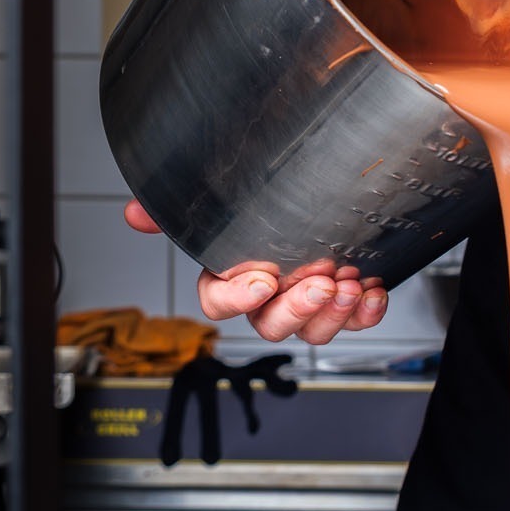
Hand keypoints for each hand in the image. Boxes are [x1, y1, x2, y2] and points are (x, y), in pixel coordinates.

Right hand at [122, 201, 388, 345]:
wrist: (326, 179)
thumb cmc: (268, 193)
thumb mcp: (224, 191)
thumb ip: (180, 205)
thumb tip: (135, 212)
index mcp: (232, 274)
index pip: (218, 302)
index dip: (236, 297)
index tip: (262, 280)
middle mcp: (269, 294)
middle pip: (270, 324)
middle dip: (295, 310)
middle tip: (320, 285)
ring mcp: (307, 300)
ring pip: (312, 330)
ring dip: (332, 315)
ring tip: (350, 286)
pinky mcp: (346, 300)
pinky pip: (353, 321)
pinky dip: (366, 313)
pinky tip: (374, 293)